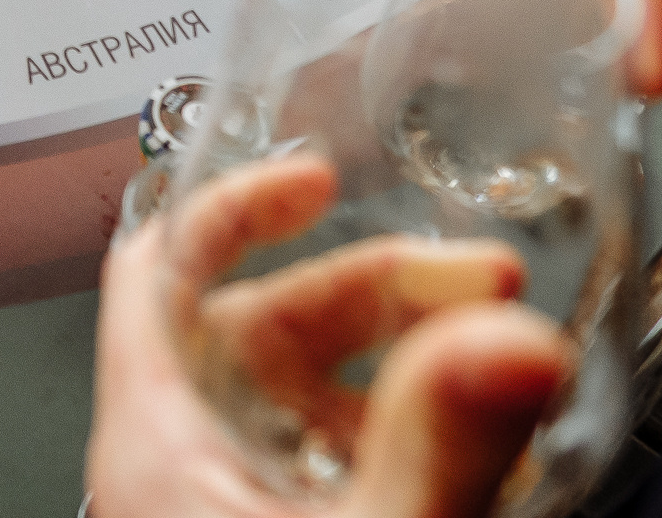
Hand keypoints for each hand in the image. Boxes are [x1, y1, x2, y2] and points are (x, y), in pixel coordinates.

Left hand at [90, 156, 569, 517]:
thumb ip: (435, 445)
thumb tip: (509, 338)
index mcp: (153, 440)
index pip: (157, 269)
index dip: (232, 203)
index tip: (319, 177)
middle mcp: (181, 464)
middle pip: (263, 325)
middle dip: (379, 290)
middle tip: (490, 282)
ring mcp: (232, 504)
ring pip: (314, 398)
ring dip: (409, 364)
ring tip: (505, 358)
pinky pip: (339, 464)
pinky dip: (406, 435)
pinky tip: (480, 442)